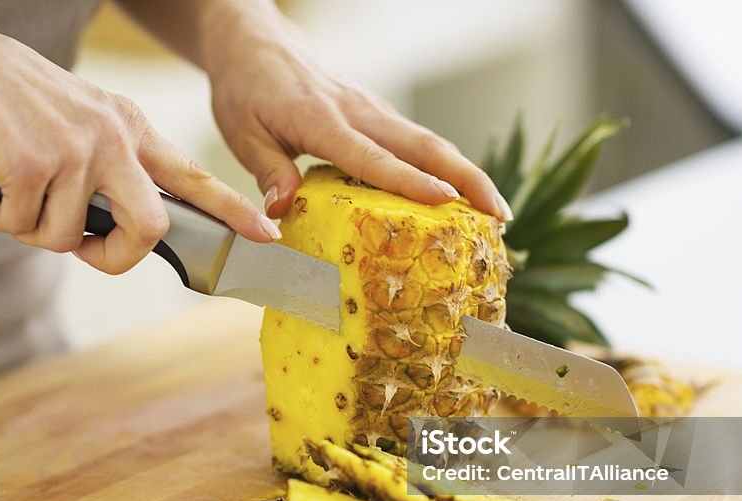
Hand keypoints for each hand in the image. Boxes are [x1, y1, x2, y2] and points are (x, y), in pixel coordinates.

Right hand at [0, 10, 278, 274]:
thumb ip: (110, 169)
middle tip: (84, 250)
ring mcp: (76, 149)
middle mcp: (113, 137)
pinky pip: (23, 227)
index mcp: (130, 127)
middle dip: (116, 257)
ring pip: (70, 237)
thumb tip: (113, 234)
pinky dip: (0, 218)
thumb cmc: (14, 102)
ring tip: (12, 194)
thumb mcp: (81, 121)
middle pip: (150, 226)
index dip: (231, 210)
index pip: (193, 175)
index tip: (265, 234)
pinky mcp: (33, 163)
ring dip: (34, 230)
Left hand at [203, 13, 512, 221]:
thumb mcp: (242, 134)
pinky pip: (416, 142)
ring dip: (466, 174)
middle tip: (499, 215)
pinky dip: (445, 167)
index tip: (445, 201)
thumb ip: (268, 171)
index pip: (372, 156)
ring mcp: (372, 110)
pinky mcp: (376, 114)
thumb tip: (282, 211)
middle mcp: (357, 112)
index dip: (409, 181)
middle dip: (466, 179)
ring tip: (496, 211)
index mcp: (321, 120)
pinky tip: (461, 194)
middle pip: (423, 145)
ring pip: (429, 142)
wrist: (256, 44)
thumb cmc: (246, 91)